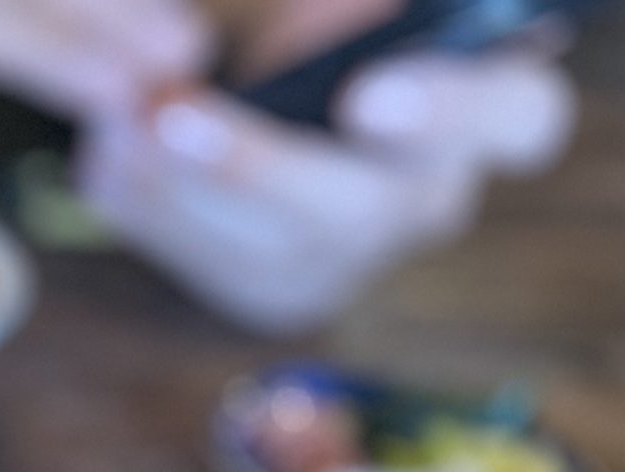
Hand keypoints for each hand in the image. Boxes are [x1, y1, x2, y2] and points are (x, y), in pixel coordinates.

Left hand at [75, 40, 575, 332]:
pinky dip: (147, 208)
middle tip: (170, 115)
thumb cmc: (324, 42)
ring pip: (271, 249)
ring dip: (178, 184)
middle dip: (256, 162)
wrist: (278, 110)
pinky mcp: (272, 292)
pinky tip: (106, 153)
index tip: (367, 97)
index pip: (518, 121)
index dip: (448, 114)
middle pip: (366, 208)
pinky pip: (207, 268)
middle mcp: (429, 196)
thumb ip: (325, 24)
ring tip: (117, 119)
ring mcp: (350, 259)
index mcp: (485, 112)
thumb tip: (267, 32)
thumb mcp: (329, 24)